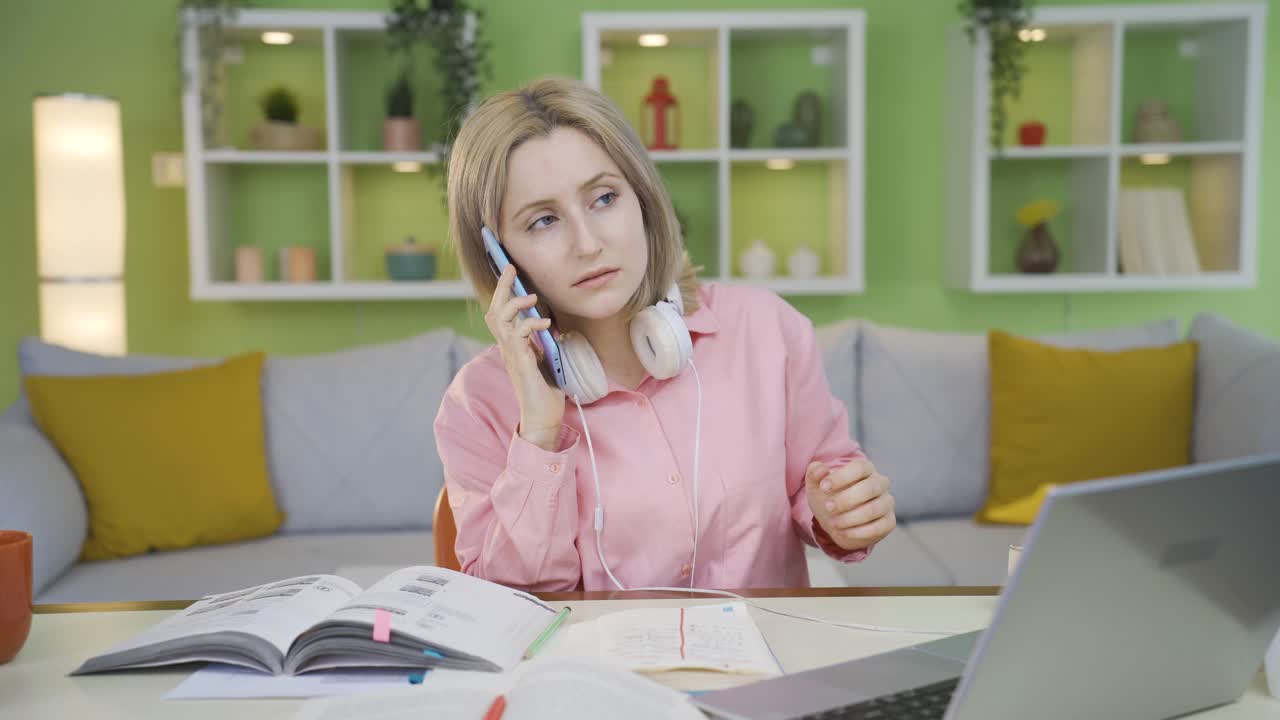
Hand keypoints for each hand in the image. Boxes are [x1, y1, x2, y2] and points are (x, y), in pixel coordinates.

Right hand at [484, 265, 564, 448]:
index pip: (500, 313)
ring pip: (500, 319)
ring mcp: (512, 355)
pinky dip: (532, 325)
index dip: (502, 291)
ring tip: (531, 296)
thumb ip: (542, 341)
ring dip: (515, 304)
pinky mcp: (521, 363)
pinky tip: (546, 323)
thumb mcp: (545, 357)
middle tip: (510, 267)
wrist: (543, 416)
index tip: (509, 271)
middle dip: (502, 287)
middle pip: (494, 310)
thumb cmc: (545, 389)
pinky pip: (519, 336)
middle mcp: (507, 347)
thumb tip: (549, 324)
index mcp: (512, 345)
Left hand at [805, 459, 895, 551]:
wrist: (836, 521)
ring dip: (850, 518)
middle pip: (869, 488)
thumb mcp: (817, 485)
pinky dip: (858, 532)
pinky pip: (878, 527)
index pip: (859, 468)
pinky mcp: (889, 522)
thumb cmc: (829, 497)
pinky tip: (842, 532)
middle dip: (846, 499)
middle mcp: (880, 483)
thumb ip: (815, 473)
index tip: (824, 487)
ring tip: (832, 523)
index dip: (841, 477)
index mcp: (865, 468)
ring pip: (873, 510)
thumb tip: (820, 469)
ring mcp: (886, 503)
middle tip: (828, 507)